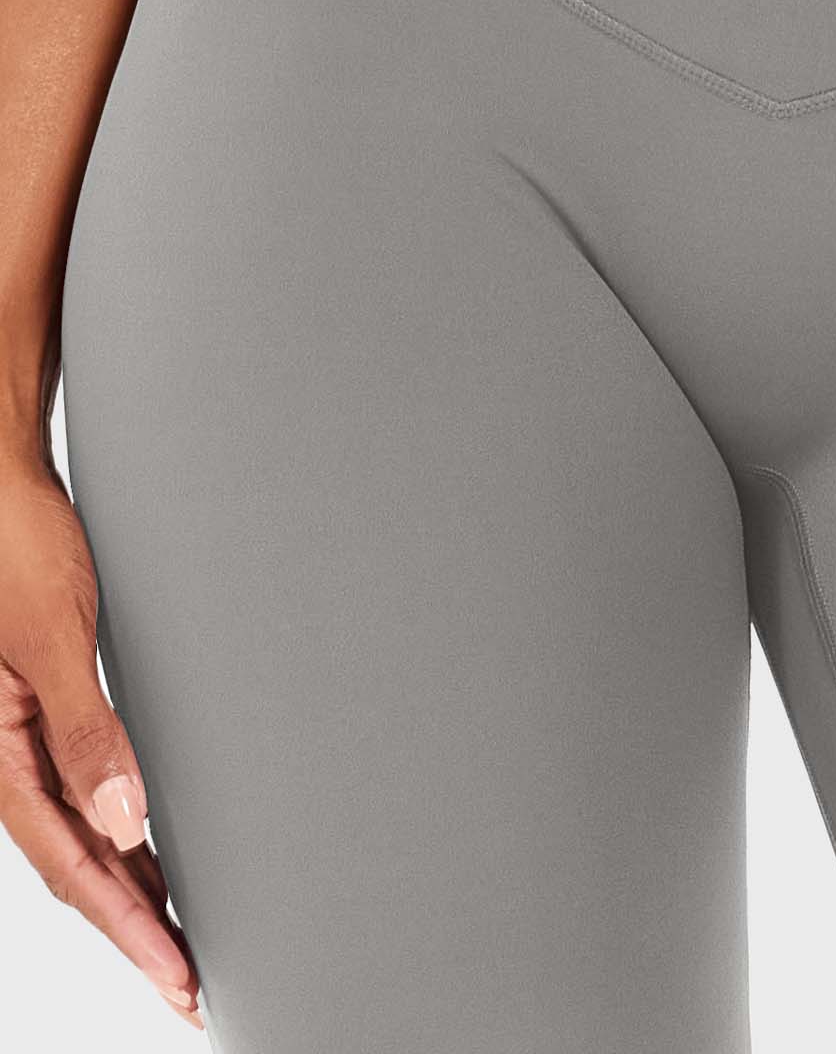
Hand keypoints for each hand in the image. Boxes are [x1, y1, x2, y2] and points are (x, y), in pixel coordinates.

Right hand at [0, 459, 201, 1027]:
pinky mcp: (50, 704)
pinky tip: (151, 848)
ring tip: (181, 935)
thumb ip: (86, 728)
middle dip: (134, 927)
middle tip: (190, 980)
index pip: (73, 864)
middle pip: (79, 863)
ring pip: (84, 831)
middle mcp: (9, 752)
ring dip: (131, 885)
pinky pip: (86, 786)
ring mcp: (28, 733)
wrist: (2, 481)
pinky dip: (122, 829)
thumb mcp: (54, 635)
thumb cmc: (15, 541)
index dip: (128, 928)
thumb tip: (125, 819)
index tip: (178, 975)